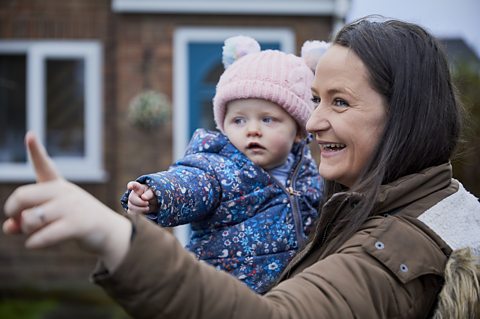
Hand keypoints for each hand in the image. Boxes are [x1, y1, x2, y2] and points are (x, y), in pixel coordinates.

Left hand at [2, 132, 131, 270]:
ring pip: (30, 219)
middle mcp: (64, 192)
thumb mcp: (52, 217)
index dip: (35, 150)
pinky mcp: (77, 225)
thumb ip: (26, 219)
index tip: (30, 135)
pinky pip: (42, 236)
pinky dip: (33, 243)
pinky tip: (33, 243)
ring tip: (32, 234)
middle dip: (12, 211)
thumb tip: (8, 228)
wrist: (110, 233)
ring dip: (25, 231)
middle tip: (16, 222)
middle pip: (22, 196)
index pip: (44, 165)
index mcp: (58, 186)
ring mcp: (71, 208)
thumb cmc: (77, 222)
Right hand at [127, 181, 157, 213]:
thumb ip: (149, 194)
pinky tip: (143, 211)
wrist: (153, 204)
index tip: (130, 186)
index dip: (131, 185)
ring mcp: (131, 202)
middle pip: (131, 199)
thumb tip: (143, 197)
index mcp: (138, 187)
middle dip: (140, 203)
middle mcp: (132, 194)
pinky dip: (139, 213)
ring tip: (147, 208)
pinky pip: (131, 213)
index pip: (133, 185)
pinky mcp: (131, 209)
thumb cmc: (153, 195)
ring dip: (140, 209)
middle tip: (147, 203)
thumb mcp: (153, 193)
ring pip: (131, 207)